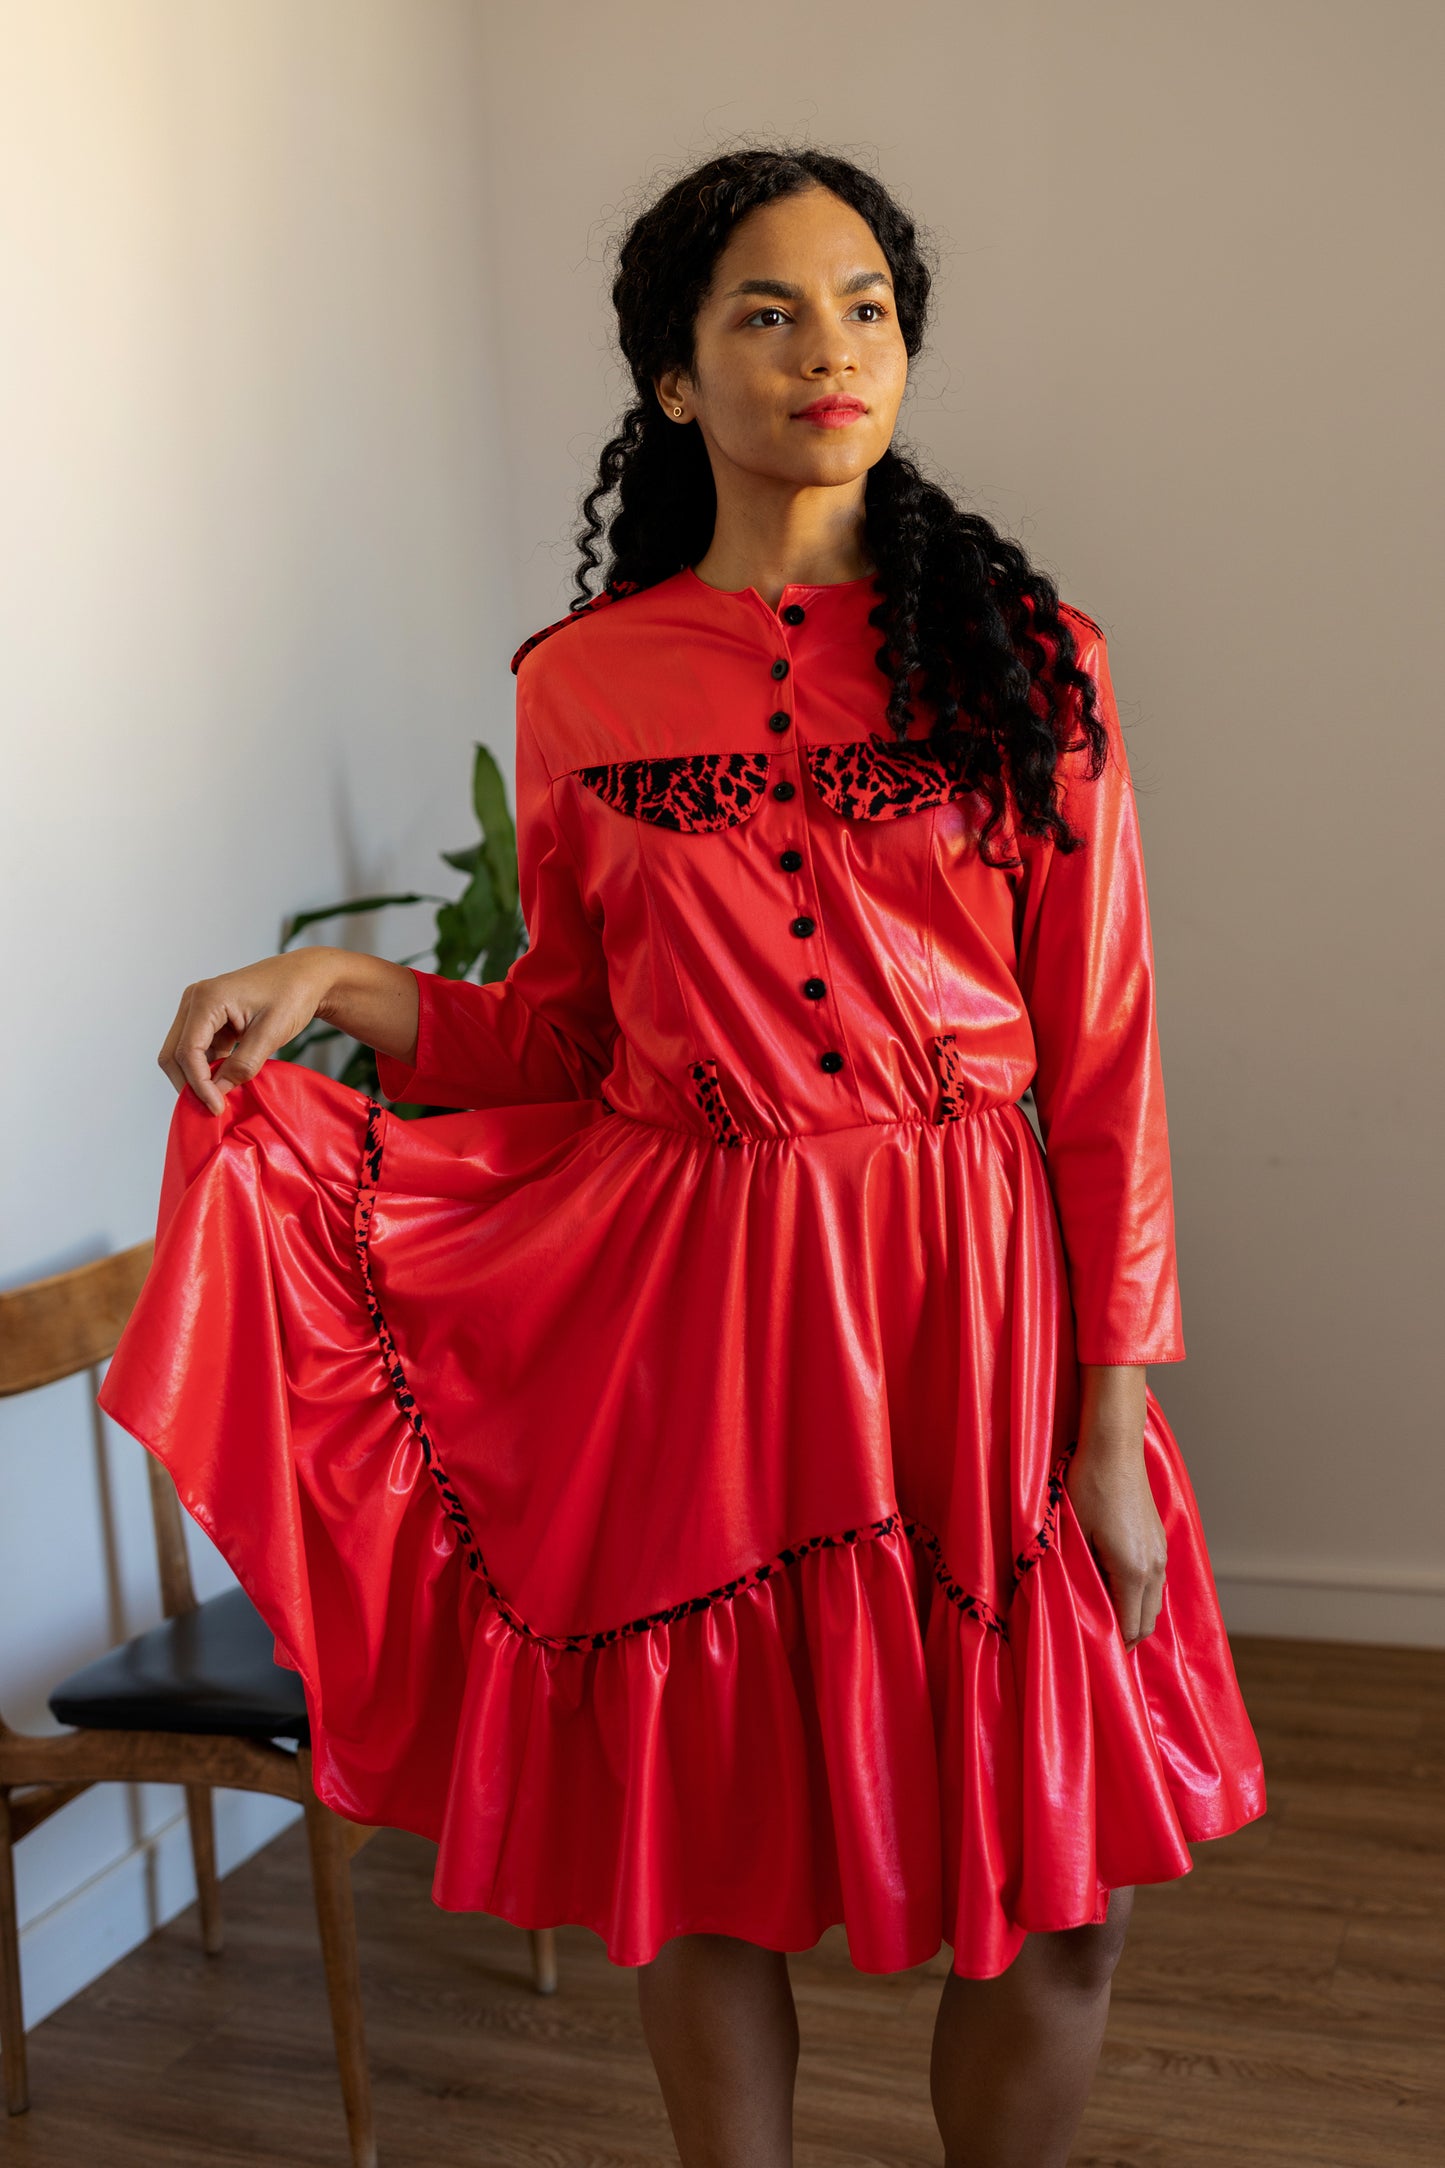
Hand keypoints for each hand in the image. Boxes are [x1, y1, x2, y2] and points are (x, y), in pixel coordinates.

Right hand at [158, 951, 333, 1113]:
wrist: (304, 976)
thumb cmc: (292, 995)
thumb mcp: (271, 1034)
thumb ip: (243, 1065)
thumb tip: (218, 1092)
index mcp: (207, 998)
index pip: (187, 1051)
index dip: (199, 1084)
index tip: (217, 1108)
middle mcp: (194, 1000)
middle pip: (173, 1054)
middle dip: (190, 1084)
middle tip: (213, 1109)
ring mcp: (197, 1008)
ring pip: (181, 1053)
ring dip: (196, 1078)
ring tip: (219, 1099)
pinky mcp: (206, 1018)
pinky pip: (196, 1049)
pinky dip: (206, 1069)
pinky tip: (224, 1083)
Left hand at [1064, 1364, 1167, 1649]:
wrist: (1113, 1447)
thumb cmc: (1087, 1488)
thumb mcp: (1073, 1536)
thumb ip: (1080, 1577)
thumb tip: (1078, 1606)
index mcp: (1133, 1572)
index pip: (1130, 1627)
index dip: (1113, 1646)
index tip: (1093, 1654)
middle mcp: (1154, 1567)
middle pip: (1147, 1622)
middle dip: (1126, 1636)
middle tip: (1098, 1642)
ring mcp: (1161, 1553)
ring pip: (1154, 1603)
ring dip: (1133, 1615)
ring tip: (1106, 1618)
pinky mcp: (1160, 1539)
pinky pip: (1155, 1582)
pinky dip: (1140, 1595)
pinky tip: (1117, 1588)